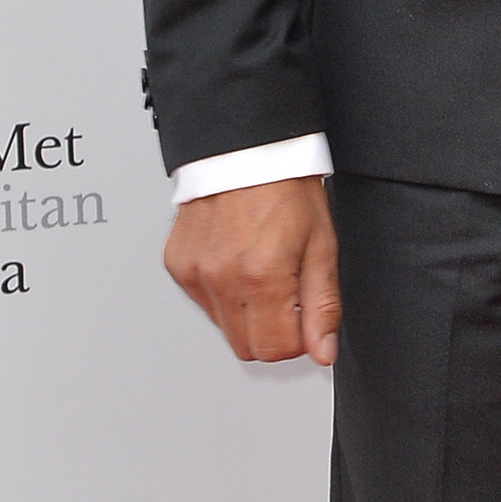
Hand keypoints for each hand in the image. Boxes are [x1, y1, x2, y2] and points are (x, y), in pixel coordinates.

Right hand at [164, 176, 340, 366]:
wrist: (244, 150)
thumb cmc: (285, 188)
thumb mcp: (321, 245)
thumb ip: (322, 306)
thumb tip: (322, 351)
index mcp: (262, 275)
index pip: (277, 350)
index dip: (298, 340)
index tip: (304, 316)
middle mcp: (222, 278)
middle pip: (248, 348)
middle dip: (273, 332)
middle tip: (286, 294)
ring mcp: (194, 273)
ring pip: (224, 328)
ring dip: (247, 313)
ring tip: (261, 271)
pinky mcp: (177, 265)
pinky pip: (203, 303)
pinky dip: (223, 294)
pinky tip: (237, 262)